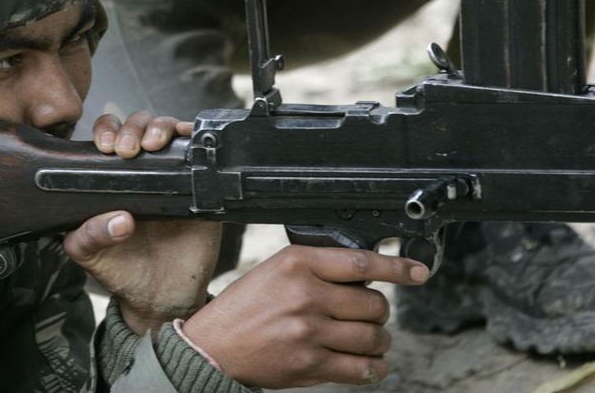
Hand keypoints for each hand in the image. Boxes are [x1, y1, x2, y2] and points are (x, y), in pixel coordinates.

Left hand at [65, 111, 218, 333]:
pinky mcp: (200, 186)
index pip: (107, 136)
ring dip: (160, 127)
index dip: (106, 131)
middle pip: (137, 125)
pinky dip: (195, 139)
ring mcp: (172, 175)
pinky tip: (188, 141)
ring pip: (167, 130)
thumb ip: (88, 237)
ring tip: (153, 145)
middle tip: (127, 149)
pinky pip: (201, 153)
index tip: (106, 147)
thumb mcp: (91, 256)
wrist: (163, 297)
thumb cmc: (123, 270)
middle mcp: (141, 171)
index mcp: (111, 179)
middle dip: (132, 127)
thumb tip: (118, 220)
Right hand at [183, 246, 429, 388]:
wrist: (213, 346)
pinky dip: (373, 368)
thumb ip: (317, 270)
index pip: (361, 263)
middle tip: (367, 315)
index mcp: (297, 263)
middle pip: (374, 304)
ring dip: (379, 341)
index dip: (397, 268)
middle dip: (379, 313)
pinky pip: (362, 368)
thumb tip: (367, 278)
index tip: (417, 272)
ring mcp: (309, 331)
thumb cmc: (244, 308)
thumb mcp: (274, 271)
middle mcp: (305, 294)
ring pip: (373, 337)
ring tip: (367, 339)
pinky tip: (366, 363)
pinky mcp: (310, 364)